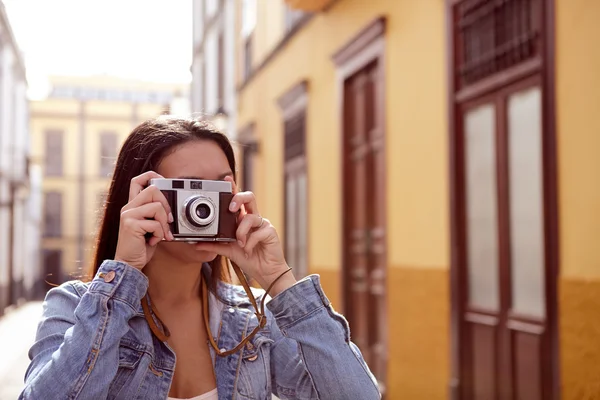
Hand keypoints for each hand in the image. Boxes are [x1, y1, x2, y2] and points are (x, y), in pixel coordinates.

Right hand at [114, 171, 174, 269]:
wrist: (129, 263)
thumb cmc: (141, 246)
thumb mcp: (150, 226)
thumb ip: (156, 215)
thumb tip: (172, 208)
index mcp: (133, 205)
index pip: (137, 180)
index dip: (152, 176)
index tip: (164, 183)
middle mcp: (128, 207)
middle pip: (153, 189)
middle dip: (167, 205)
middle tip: (169, 220)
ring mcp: (128, 215)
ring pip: (157, 207)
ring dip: (164, 223)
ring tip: (162, 234)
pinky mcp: (130, 225)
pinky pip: (154, 223)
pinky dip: (159, 233)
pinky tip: (153, 240)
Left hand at [194, 177, 295, 294]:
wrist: (265, 272)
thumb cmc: (250, 258)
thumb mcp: (228, 251)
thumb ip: (214, 245)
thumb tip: (196, 244)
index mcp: (243, 220)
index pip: (238, 200)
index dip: (234, 188)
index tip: (226, 179)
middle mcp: (253, 218)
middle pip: (249, 197)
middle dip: (239, 198)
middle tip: (230, 208)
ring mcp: (262, 224)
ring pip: (250, 217)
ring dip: (241, 231)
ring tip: (239, 243)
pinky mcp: (270, 232)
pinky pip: (257, 232)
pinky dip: (249, 243)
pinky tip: (248, 250)